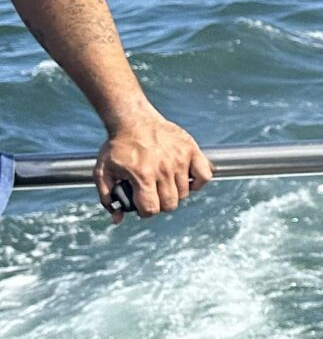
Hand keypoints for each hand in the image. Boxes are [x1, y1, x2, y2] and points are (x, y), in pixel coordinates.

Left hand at [96, 106, 213, 218]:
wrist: (133, 119)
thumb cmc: (118, 146)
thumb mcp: (103, 171)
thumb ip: (107, 197)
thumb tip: (117, 219)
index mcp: (142, 175)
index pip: (151, 209)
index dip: (144, 211)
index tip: (141, 203)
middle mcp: (163, 169)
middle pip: (170, 204)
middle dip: (159, 204)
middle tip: (153, 194)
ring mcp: (179, 159)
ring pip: (185, 193)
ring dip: (174, 193)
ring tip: (164, 183)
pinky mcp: (191, 150)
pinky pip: (204, 176)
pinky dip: (198, 182)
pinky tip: (186, 180)